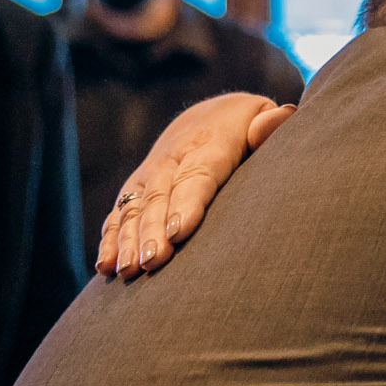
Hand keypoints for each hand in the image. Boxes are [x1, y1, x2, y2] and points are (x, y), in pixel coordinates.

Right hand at [97, 94, 295, 279]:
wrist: (209, 114)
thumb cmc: (248, 126)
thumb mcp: (262, 117)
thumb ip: (269, 125)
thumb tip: (280, 118)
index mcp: (210, 143)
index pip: (197, 174)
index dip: (186, 203)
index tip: (178, 232)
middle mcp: (173, 157)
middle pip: (160, 195)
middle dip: (153, 230)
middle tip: (151, 262)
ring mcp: (151, 172)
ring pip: (135, 206)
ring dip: (128, 239)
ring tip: (127, 271)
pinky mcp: (137, 186)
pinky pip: (119, 211)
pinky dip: (110, 238)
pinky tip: (105, 266)